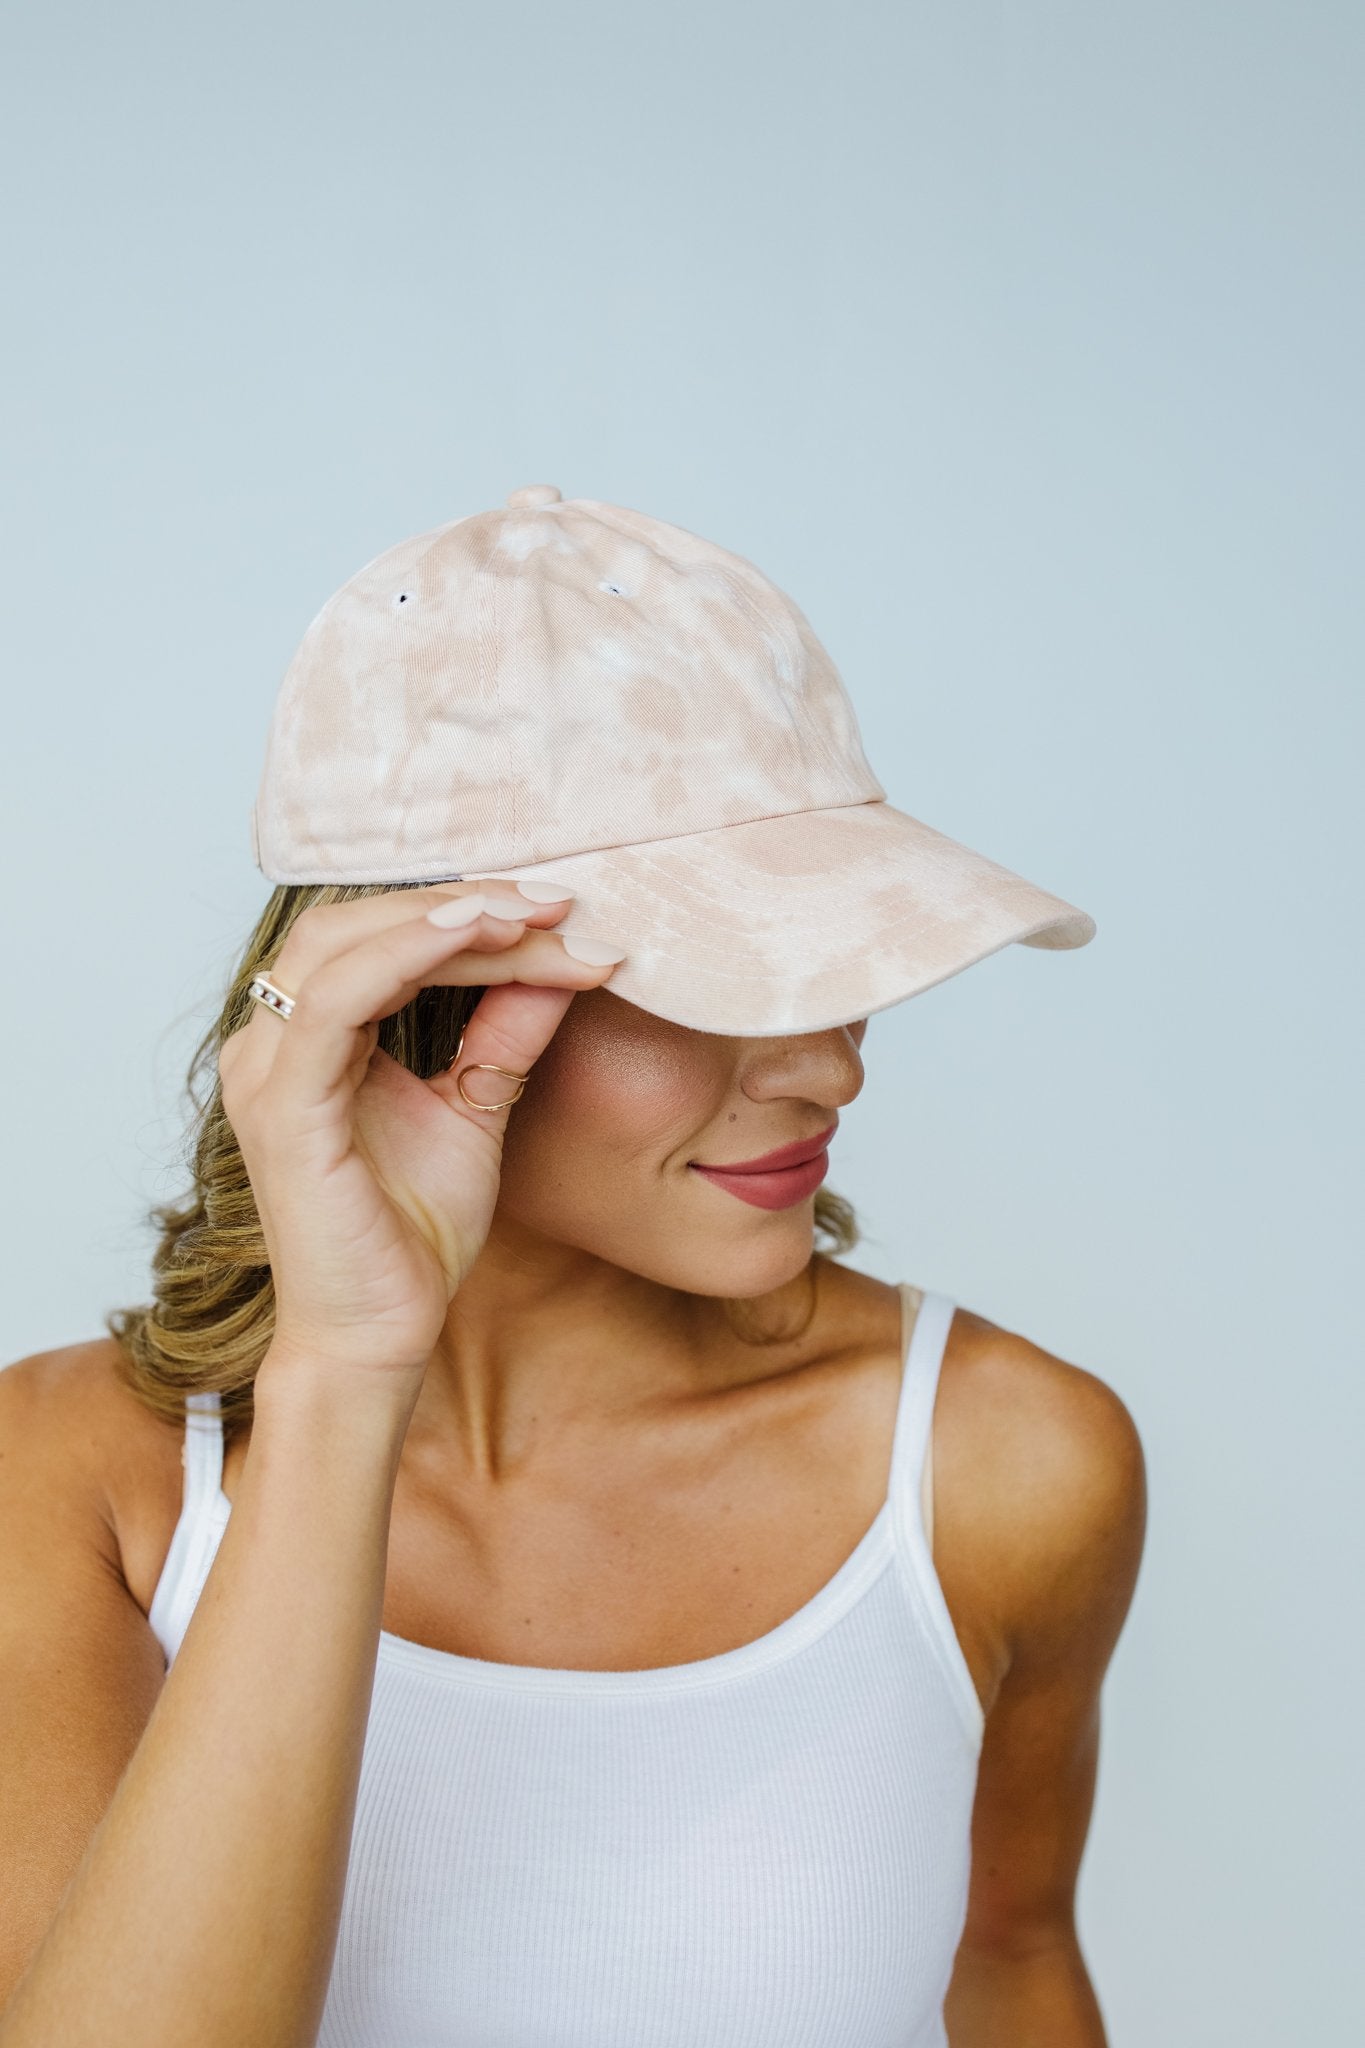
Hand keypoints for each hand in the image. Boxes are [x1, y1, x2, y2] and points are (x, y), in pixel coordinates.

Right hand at [216, 883, 623, 1387]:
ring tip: (528, 914)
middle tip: (554, 902)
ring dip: (441, 920)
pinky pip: (334, 1003)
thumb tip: (562, 960)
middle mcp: (271, 1043)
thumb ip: (504, 1035)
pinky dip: (402, 956)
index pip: (377, 939)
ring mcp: (268, 1072)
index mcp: (308, 1039)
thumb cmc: (413, 1234)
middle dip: (460, 903)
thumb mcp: (475, 1110)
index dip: (467, 914)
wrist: (382, 1334)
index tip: (561, 911)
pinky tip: (472, 937)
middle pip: (354, 923)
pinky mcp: (285, 1107)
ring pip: (342, 946)